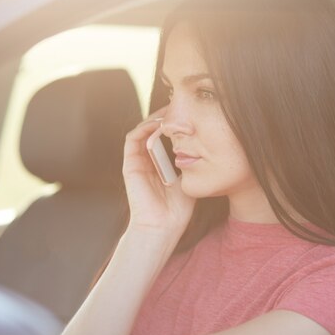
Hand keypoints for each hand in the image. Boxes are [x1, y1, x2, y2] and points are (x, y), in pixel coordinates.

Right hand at [122, 108, 194, 240]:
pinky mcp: (130, 165)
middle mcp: (146, 161)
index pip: (163, 137)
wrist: (163, 226)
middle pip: (151, 130)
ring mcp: (137, 162)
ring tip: (168, 113)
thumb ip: (191, 163)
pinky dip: (143, 128)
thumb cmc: (177, 209)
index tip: (187, 115)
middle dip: (164, 117)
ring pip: (141, 131)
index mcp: (159, 164)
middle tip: (178, 107)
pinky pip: (132, 139)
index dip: (173, 124)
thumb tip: (204, 146)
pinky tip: (158, 125)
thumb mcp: (189, 179)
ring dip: (153, 119)